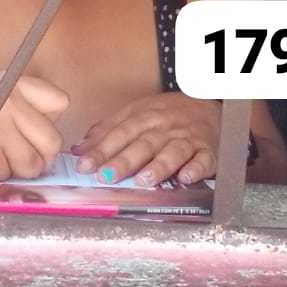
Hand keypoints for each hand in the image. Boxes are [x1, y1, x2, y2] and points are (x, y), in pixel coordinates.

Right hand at [0, 72, 67, 182]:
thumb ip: (20, 104)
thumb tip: (51, 135)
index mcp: (11, 84)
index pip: (60, 103)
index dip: (49, 121)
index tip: (34, 129)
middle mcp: (8, 104)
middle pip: (51, 141)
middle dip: (40, 156)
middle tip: (21, 157)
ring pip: (30, 166)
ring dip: (15, 169)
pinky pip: (4, 177)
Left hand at [72, 93, 219, 186]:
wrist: (207, 106)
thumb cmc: (166, 114)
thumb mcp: (136, 113)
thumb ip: (108, 130)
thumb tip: (79, 149)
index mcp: (144, 117)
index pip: (120, 133)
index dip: (101, 150)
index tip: (84, 165)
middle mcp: (164, 128)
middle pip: (143, 144)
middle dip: (124, 161)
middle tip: (106, 176)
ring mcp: (187, 139)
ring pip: (173, 152)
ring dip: (158, 166)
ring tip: (143, 180)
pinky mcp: (207, 151)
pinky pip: (203, 160)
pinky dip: (196, 169)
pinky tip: (186, 178)